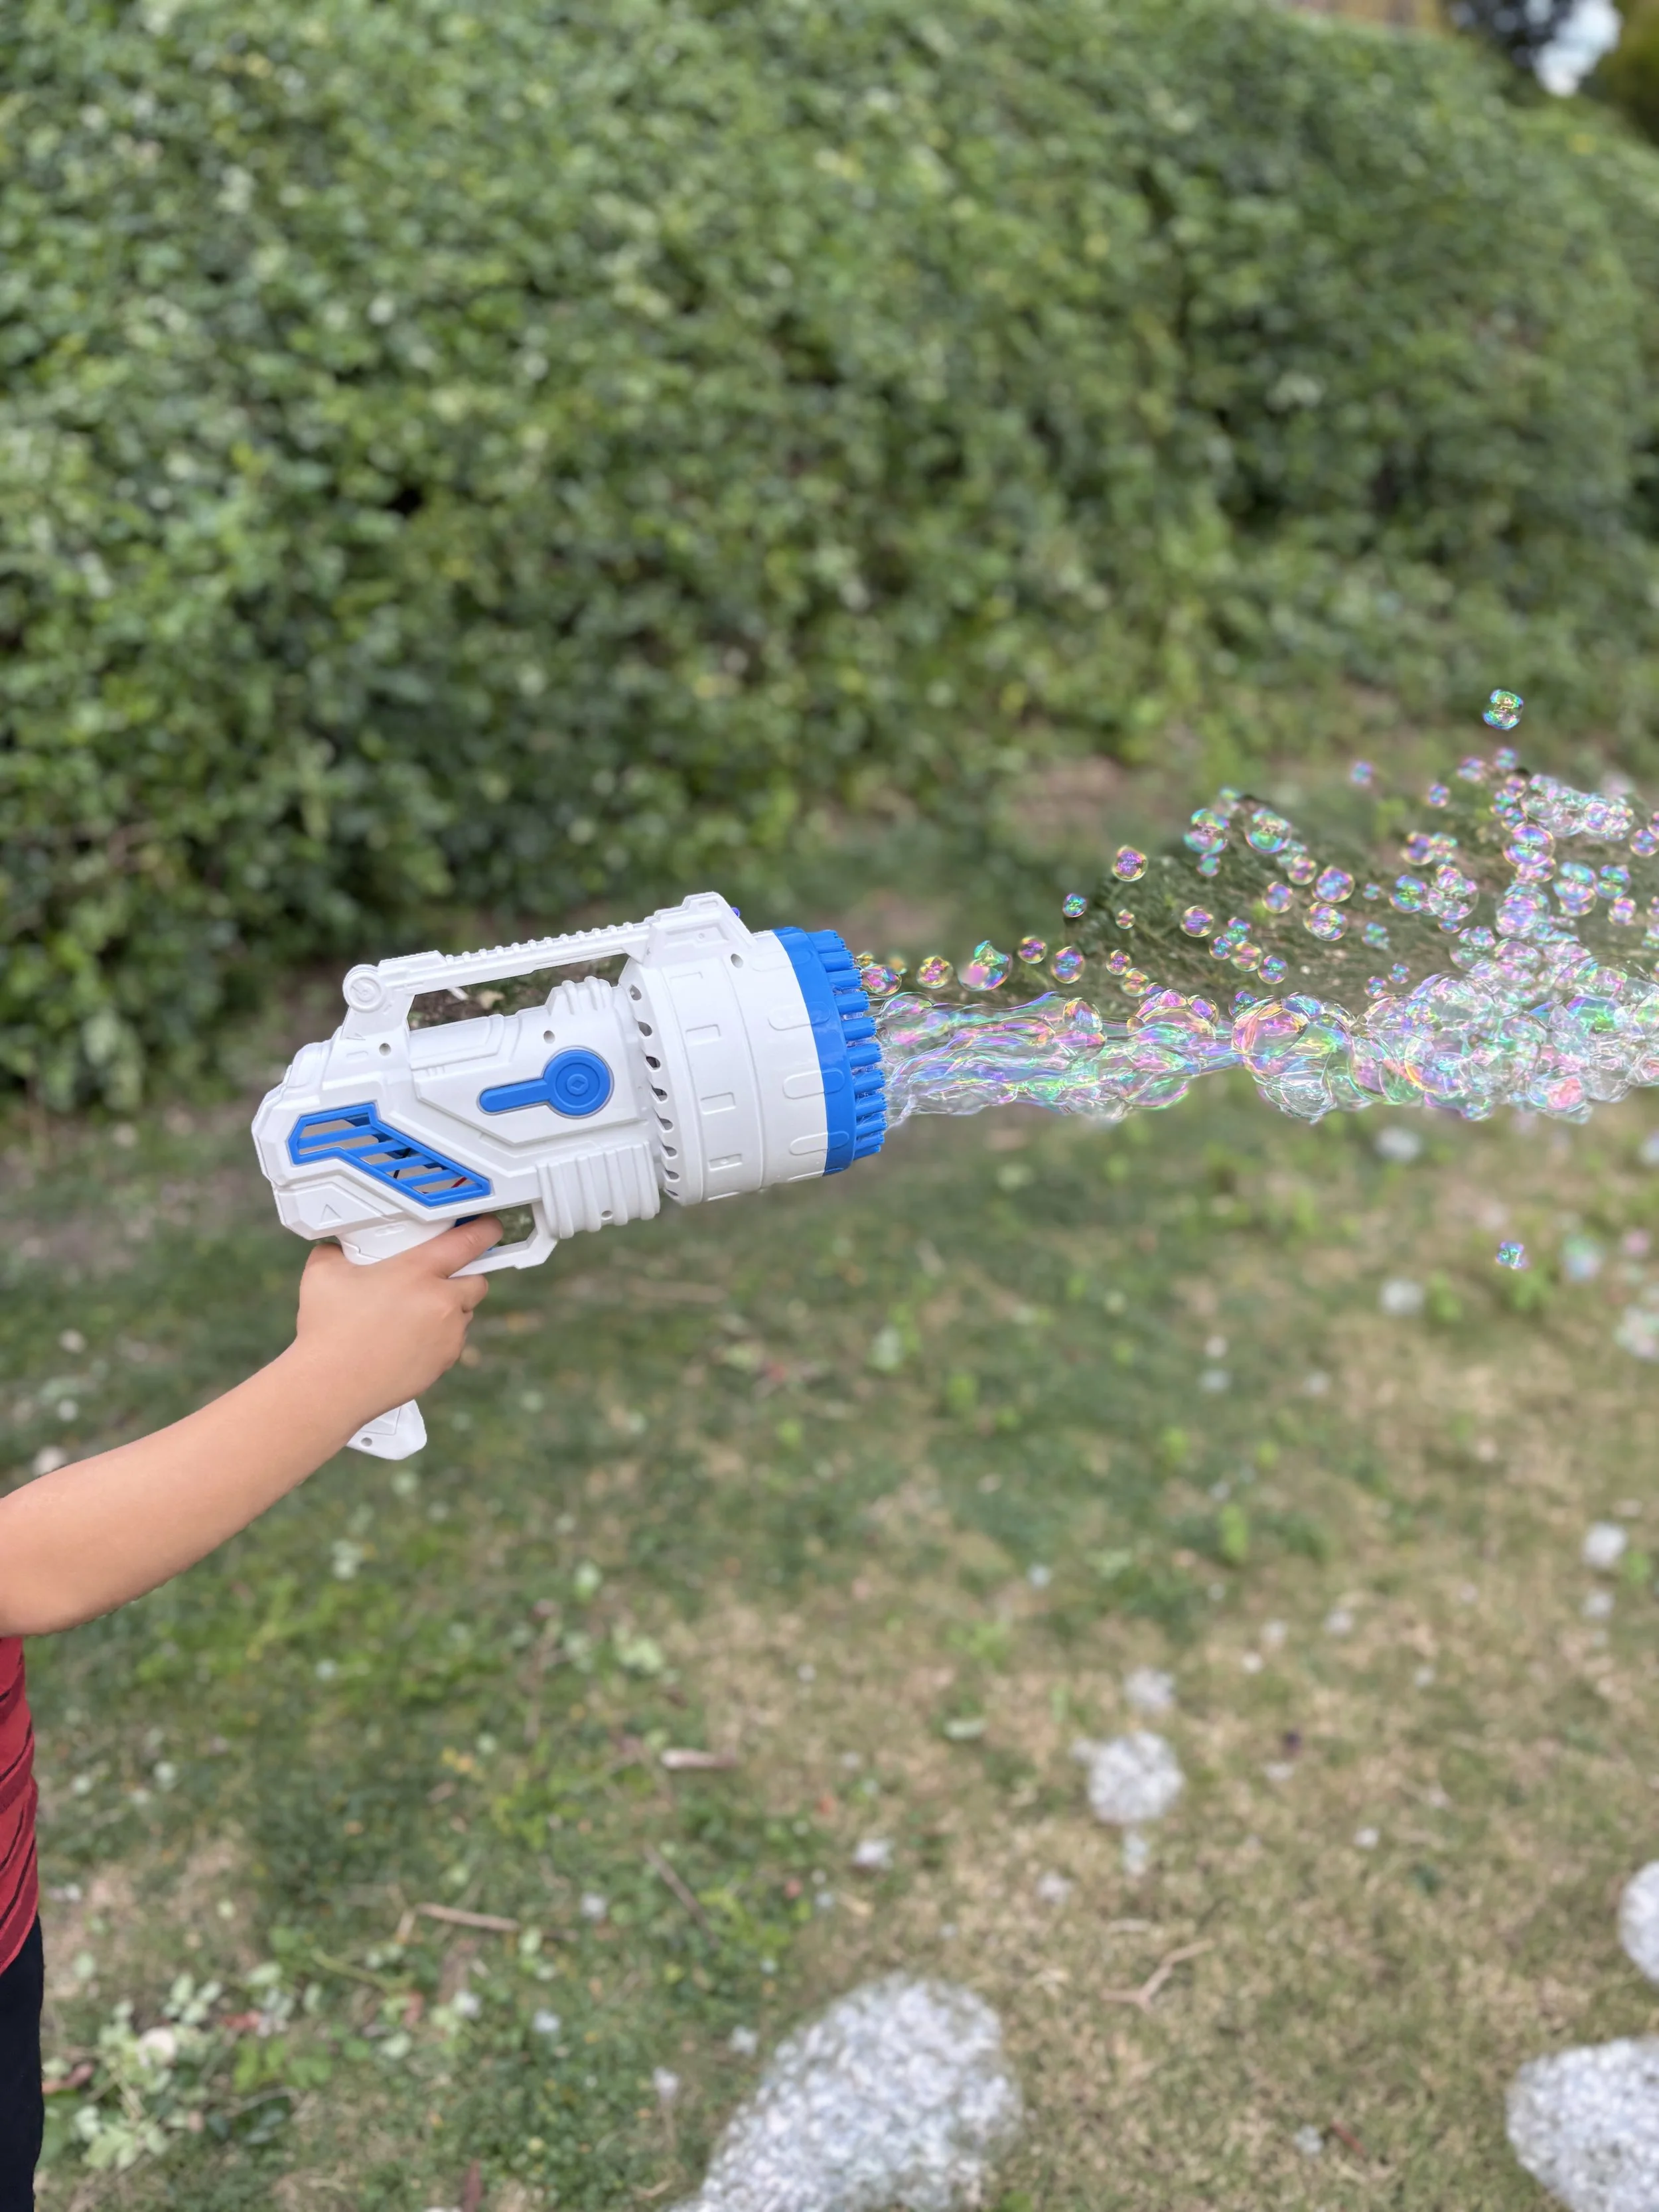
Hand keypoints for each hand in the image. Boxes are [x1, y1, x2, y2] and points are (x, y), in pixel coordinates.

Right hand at [292, 1217, 501, 1424]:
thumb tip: (337, 1246)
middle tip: (437, 1277)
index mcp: (417, 1271)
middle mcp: (441, 1301)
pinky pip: (453, 1340)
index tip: (489, 1227)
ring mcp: (447, 1334)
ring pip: (464, 1312)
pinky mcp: (444, 1361)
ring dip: (450, 1308)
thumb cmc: (328, 1330)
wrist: (331, 1386)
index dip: (484, 1230)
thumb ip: (336, 1250)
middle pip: (477, 1280)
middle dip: (463, 1275)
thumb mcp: (323, 1273)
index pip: (468, 1241)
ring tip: (413, 1312)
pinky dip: (439, 1336)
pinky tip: (409, 1339)